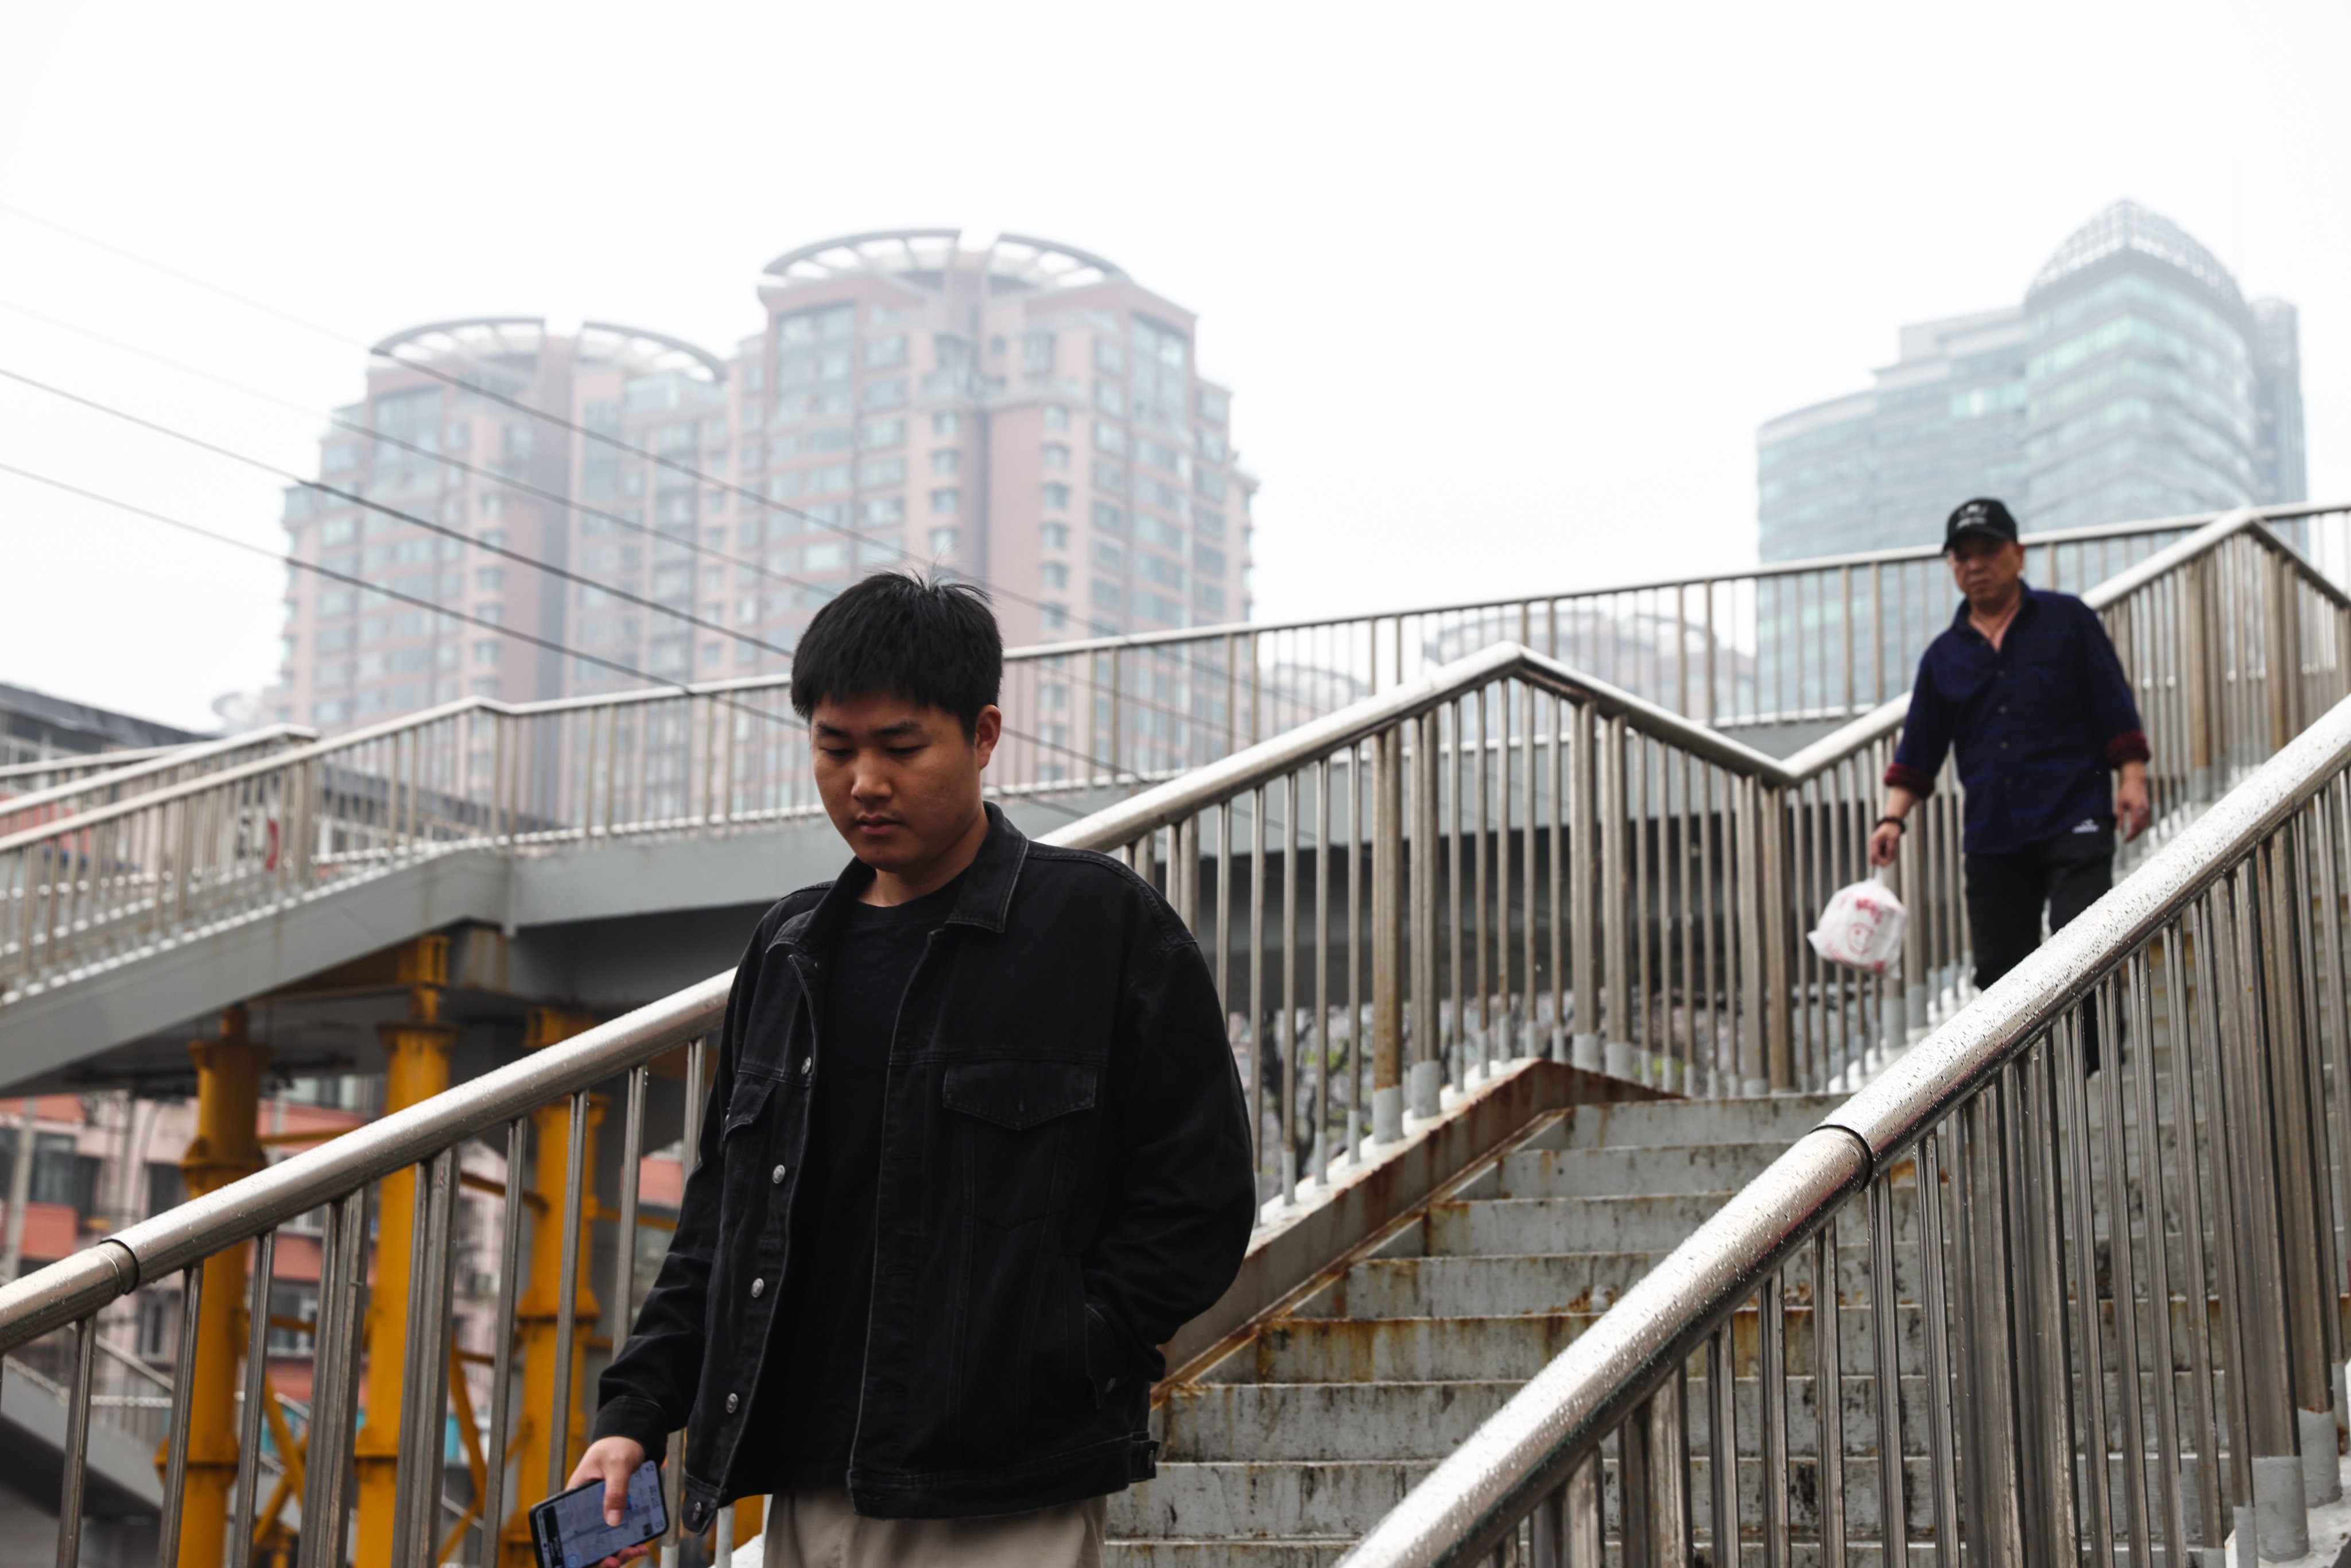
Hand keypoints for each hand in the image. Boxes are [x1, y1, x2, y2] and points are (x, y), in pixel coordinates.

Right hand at [565, 1437, 652, 1565]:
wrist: (634, 1437)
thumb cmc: (618, 1445)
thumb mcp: (617, 1465)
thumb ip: (615, 1490)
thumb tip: (613, 1519)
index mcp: (575, 1495)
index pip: (569, 1527)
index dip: (577, 1547)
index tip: (593, 1557)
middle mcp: (586, 1507)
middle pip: (587, 1538)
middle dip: (602, 1554)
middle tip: (617, 1559)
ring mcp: (602, 1510)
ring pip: (605, 1538)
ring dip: (618, 1549)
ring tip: (633, 1550)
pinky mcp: (617, 1510)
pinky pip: (620, 1530)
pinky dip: (630, 1539)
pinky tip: (641, 1543)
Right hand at [1868, 820, 1902, 867]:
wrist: (1893, 823)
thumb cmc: (1892, 829)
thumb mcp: (1893, 839)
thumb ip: (1890, 849)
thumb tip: (1888, 859)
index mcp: (1874, 842)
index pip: (1874, 855)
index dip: (1880, 861)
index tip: (1887, 864)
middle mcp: (1874, 845)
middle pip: (1875, 858)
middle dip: (1883, 860)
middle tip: (1892, 857)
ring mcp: (1877, 847)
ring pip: (1880, 858)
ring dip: (1887, 858)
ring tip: (1894, 852)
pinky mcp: (1881, 847)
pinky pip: (1884, 855)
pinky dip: (1889, 855)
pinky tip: (1893, 851)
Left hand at [2115, 769, 2151, 841]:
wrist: (2136, 782)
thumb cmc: (2126, 791)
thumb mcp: (2120, 803)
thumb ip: (2120, 816)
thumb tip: (2118, 828)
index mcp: (2137, 807)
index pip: (2135, 824)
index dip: (2131, 833)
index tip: (2125, 839)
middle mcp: (2144, 810)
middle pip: (2141, 827)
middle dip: (2134, 835)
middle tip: (2127, 841)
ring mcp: (2147, 810)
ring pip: (2145, 825)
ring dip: (2138, 832)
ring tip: (2130, 837)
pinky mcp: (2148, 810)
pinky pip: (2145, 821)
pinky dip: (2141, 827)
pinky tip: (2135, 831)